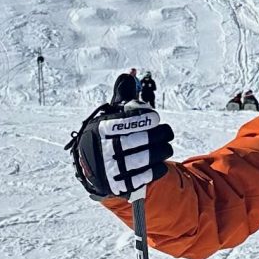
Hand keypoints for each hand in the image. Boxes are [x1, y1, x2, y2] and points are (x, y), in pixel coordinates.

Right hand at [70, 72, 174, 200]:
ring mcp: (111, 169)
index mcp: (101, 129)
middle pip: (140, 140)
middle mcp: (104, 149)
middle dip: (160, 135)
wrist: (91, 170)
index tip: (155, 119)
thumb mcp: (109, 116)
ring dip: (162, 151)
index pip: (128, 121)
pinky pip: (144, 176)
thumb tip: (133, 73)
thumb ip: (123, 96)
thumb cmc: (106, 136)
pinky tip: (160, 163)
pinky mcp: (119, 185)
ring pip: (144, 158)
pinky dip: (156, 169)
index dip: (146, 119)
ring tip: (167, 147)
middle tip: (167, 133)